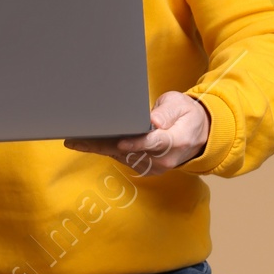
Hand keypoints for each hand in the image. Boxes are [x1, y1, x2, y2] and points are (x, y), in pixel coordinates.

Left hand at [64, 91, 210, 174]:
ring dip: (98, 148)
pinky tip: (88, 144)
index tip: (120, 142)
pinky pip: (122, 159)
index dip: (136, 143)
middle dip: (103, 145)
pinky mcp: (145, 168)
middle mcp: (164, 159)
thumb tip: (154, 121)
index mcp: (176, 141)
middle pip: (130, 152)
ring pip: (122, 157)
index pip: (154, 143)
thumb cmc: (187, 116)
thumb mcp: (181, 105)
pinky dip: (105, 151)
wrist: (197, 135)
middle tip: (78, 139)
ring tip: (75, 139)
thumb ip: (167, 112)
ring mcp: (154, 167)